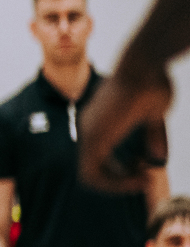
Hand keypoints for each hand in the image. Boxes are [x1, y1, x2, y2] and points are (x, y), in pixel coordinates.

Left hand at [79, 59, 171, 192]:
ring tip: (146, 178)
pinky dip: (116, 182)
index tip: (145, 171)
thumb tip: (157, 159)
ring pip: (91, 176)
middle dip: (120, 182)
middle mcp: (88, 129)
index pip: (97, 163)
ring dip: (119, 184)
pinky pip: (93, 173)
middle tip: (146, 180)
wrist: (146, 62)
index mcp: (98, 125)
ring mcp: (88, 132)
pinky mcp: (94, 135)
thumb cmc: (152, 82)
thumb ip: (152, 137)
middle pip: (93, 172)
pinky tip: (143, 175)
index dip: (118, 175)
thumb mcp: (155, 116)